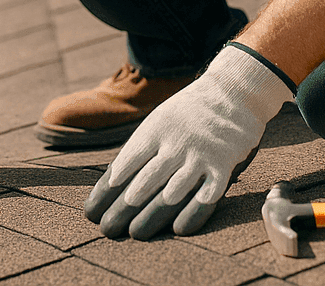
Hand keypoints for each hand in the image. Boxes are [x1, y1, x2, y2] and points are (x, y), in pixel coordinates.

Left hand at [84, 44, 293, 238]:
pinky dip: (195, 211)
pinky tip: (180, 228)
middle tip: (107, 229)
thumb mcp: (160, 120)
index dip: (106, 189)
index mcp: (155, 130)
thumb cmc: (188, 112)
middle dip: (124, 207)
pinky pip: (209, 192)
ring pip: (174, 189)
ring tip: (136, 233)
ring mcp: (200, 153)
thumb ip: (141, 148)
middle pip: (145, 180)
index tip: (92, 211)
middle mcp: (175, 142)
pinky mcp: (224, 163)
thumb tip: (111, 178)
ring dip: (154, 213)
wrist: (232, 92)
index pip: (125, 163)